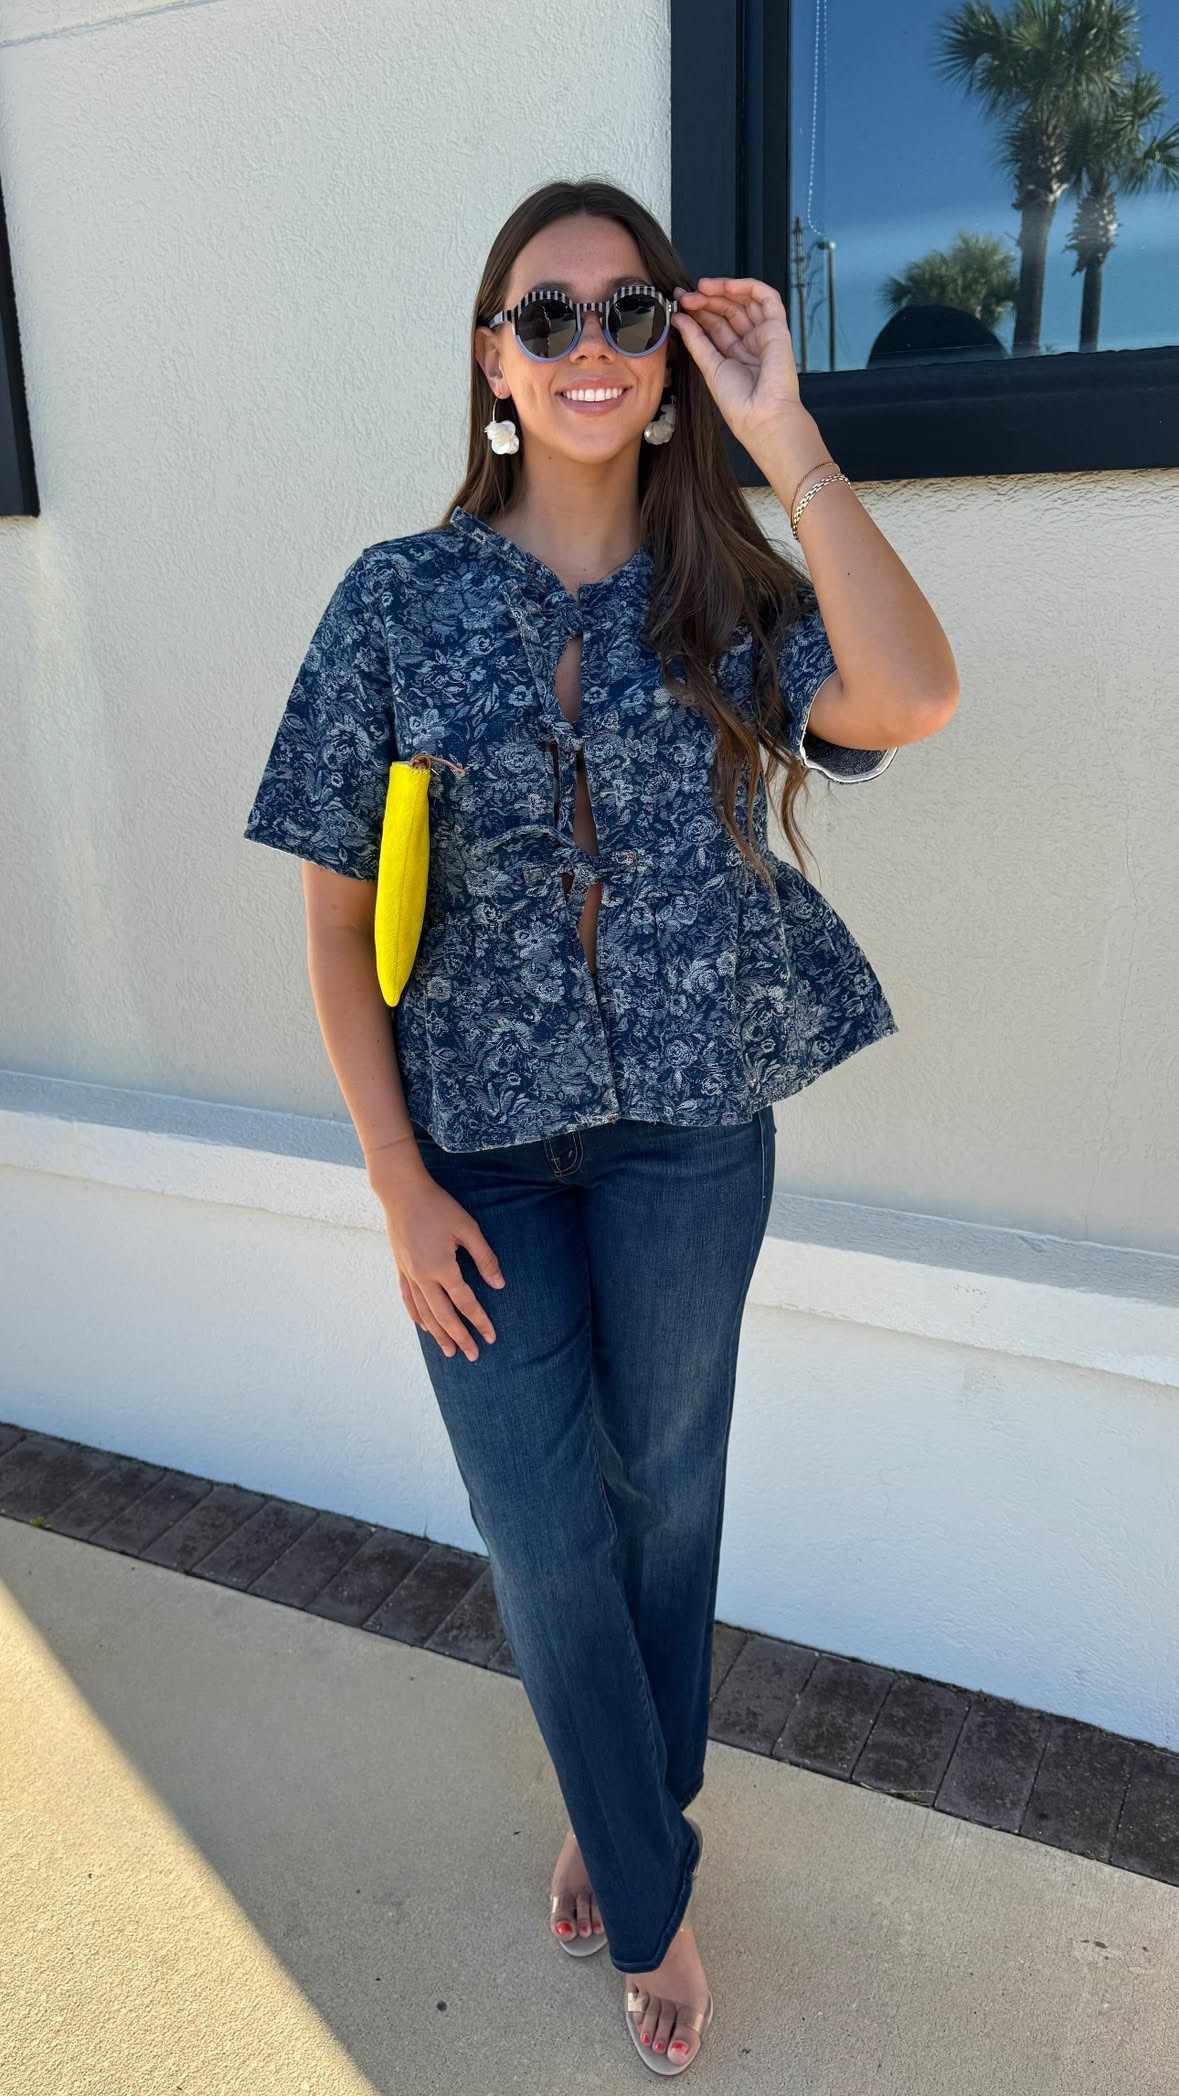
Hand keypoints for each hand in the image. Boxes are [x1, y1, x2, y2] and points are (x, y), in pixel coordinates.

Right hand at [376, 1160, 504, 1363]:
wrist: (401, 1192)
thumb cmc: (438, 1206)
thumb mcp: (468, 1227)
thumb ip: (484, 1258)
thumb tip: (499, 1285)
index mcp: (442, 1267)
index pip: (465, 1302)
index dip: (479, 1321)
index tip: (491, 1337)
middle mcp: (422, 1276)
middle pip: (443, 1316)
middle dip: (459, 1337)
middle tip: (472, 1356)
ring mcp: (409, 1274)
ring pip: (424, 1313)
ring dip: (438, 1334)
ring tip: (449, 1351)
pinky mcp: (401, 1268)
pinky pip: (408, 1299)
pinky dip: (417, 1316)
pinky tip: (424, 1326)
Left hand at [671, 275, 807, 464]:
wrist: (761, 417)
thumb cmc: (739, 403)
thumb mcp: (709, 367)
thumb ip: (695, 340)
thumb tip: (679, 318)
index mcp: (735, 355)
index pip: (716, 324)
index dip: (698, 311)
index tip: (678, 303)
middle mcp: (750, 342)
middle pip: (728, 310)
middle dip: (706, 299)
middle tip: (685, 295)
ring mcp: (765, 334)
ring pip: (745, 300)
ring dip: (723, 289)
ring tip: (701, 288)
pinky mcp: (778, 327)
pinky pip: (767, 297)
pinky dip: (747, 286)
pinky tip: (726, 285)